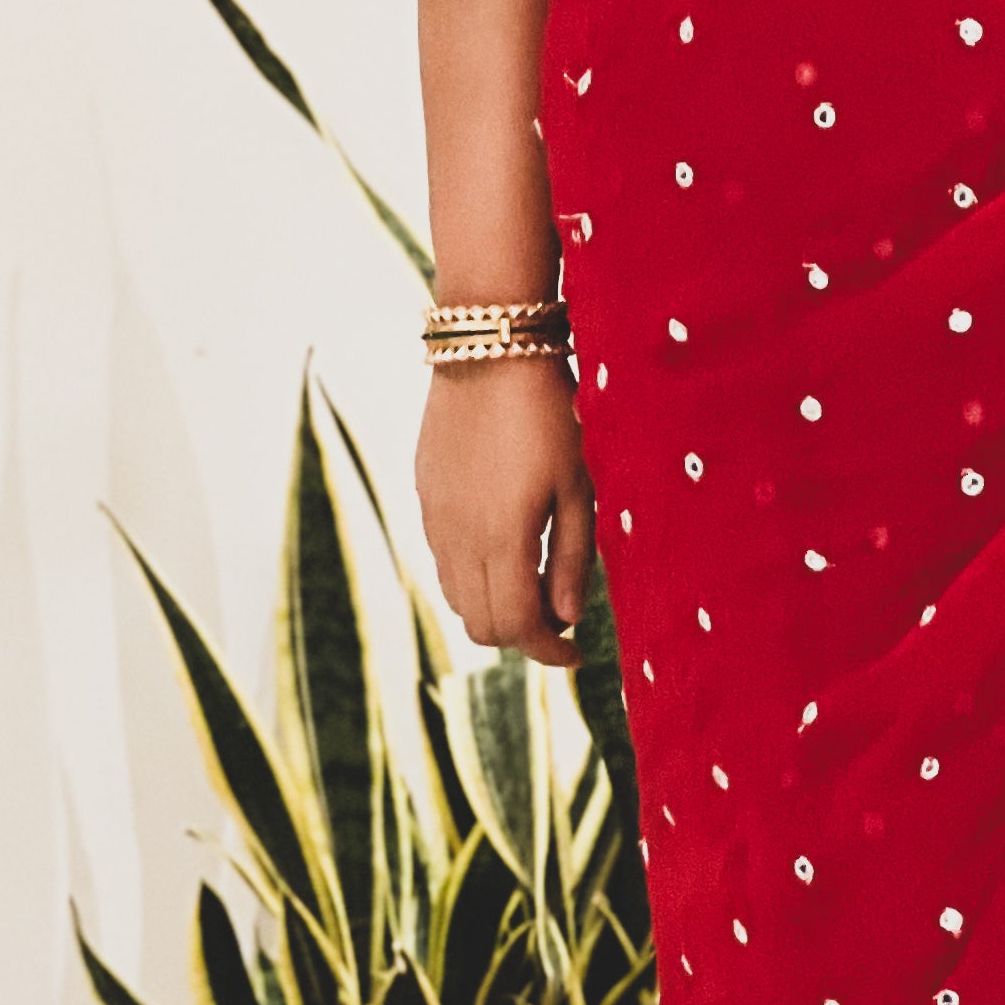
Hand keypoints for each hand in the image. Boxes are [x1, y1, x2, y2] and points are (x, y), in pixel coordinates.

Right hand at [415, 357, 594, 665]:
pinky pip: (443, 560)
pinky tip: (507, 545)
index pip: (517, 626)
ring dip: (494, 606)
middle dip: (523, 634)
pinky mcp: (425, 496)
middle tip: (561, 617)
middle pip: (481, 625)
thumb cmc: (550, 413)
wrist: (489, 350)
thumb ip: (572, 557)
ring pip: (457, 597)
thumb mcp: (579, 485)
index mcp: (503, 540)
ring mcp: (435, 519)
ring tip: (536, 583)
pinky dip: (474, 575)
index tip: (577, 654)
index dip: (548, 651)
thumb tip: (567, 617)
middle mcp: (458, 539)